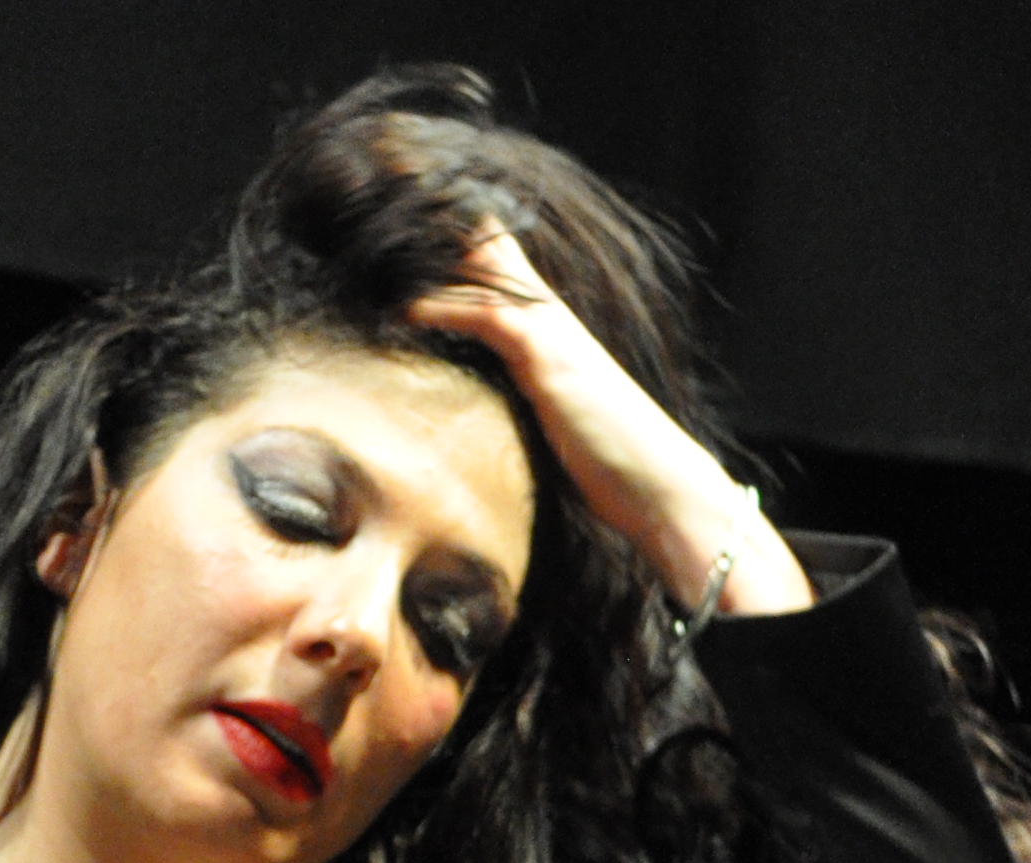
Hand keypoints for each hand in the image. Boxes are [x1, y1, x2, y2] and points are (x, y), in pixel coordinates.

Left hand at [410, 229, 813, 619]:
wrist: (661, 487)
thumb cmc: (614, 465)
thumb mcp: (554, 419)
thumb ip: (521, 395)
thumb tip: (481, 409)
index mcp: (549, 324)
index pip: (495, 258)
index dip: (451, 238)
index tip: (402, 227)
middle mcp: (548, 313)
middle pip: (482, 242)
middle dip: (431, 223)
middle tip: (376, 206)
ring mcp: (548, 329)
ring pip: (477, 266)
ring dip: (424, 254)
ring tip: (369, 240)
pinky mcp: (543, 355)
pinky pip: (484, 314)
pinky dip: (438, 307)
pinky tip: (400, 309)